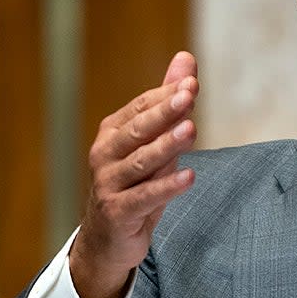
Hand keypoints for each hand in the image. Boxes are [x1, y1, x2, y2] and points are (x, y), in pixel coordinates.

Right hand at [69, 51, 198, 297]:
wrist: (106, 240)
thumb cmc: (134, 183)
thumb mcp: (152, 141)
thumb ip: (168, 101)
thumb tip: (185, 57)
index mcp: (112, 132)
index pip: (141, 107)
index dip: (166, 94)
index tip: (192, 82)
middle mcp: (105, 154)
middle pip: (138, 129)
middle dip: (164, 111)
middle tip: (189, 94)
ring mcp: (108, 184)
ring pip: (141, 162)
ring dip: (166, 145)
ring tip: (190, 129)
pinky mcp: (118, 212)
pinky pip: (145, 197)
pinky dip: (167, 187)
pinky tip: (189, 177)